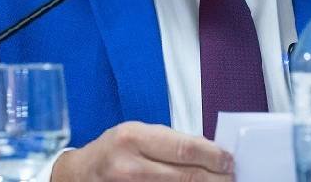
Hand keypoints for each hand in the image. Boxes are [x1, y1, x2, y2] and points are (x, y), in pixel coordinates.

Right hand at [50, 121, 234, 181]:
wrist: (79, 176)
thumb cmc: (111, 151)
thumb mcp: (137, 133)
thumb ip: (170, 141)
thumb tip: (209, 152)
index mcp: (133, 138)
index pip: (185, 148)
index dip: (213, 156)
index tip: (228, 160)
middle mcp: (131, 166)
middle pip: (187, 176)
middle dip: (216, 178)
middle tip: (231, 177)